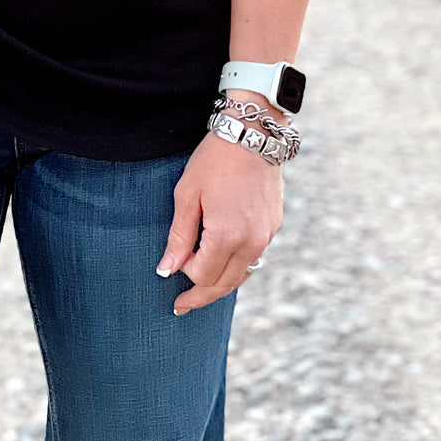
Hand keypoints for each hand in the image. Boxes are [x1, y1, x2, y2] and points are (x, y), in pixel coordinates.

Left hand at [155, 131, 282, 314]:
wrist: (252, 134)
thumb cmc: (214, 160)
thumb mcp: (187, 195)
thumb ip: (179, 236)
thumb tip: (167, 270)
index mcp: (227, 236)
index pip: (204, 276)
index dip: (185, 277)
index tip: (171, 271)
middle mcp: (251, 242)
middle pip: (225, 284)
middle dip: (202, 296)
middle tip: (182, 306)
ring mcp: (266, 236)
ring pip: (242, 275)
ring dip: (220, 284)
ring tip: (200, 290)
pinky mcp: (273, 226)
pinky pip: (254, 258)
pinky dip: (236, 266)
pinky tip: (222, 262)